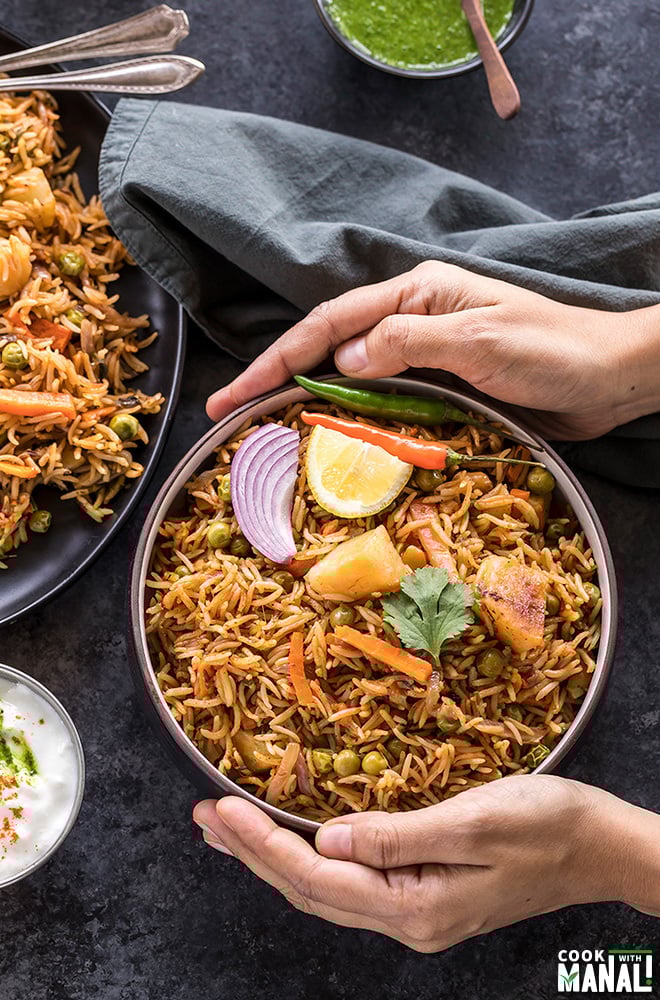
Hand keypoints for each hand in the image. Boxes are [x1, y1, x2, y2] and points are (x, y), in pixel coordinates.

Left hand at [193, 775, 659, 951]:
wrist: (597, 846)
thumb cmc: (546, 826)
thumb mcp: (474, 821)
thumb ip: (397, 834)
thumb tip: (325, 841)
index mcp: (415, 905)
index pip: (316, 878)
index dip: (262, 844)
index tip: (220, 809)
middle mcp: (408, 920)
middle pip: (310, 891)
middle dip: (252, 853)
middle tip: (205, 817)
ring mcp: (417, 913)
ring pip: (325, 891)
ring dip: (273, 857)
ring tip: (229, 829)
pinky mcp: (425, 896)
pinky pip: (350, 884)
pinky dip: (310, 859)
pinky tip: (294, 841)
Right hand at [206, 261, 659, 439]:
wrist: (607, 378)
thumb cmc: (553, 350)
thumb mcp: (479, 341)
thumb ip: (408, 343)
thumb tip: (342, 360)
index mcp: (416, 294)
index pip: (330, 324)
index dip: (277, 359)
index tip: (234, 394)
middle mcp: (412, 319)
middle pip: (328, 347)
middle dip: (275, 378)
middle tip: (227, 414)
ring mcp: (423, 354)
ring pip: (349, 377)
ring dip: (305, 401)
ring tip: (261, 429)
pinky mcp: (438, 387)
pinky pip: (380, 402)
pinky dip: (348, 420)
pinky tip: (326, 439)